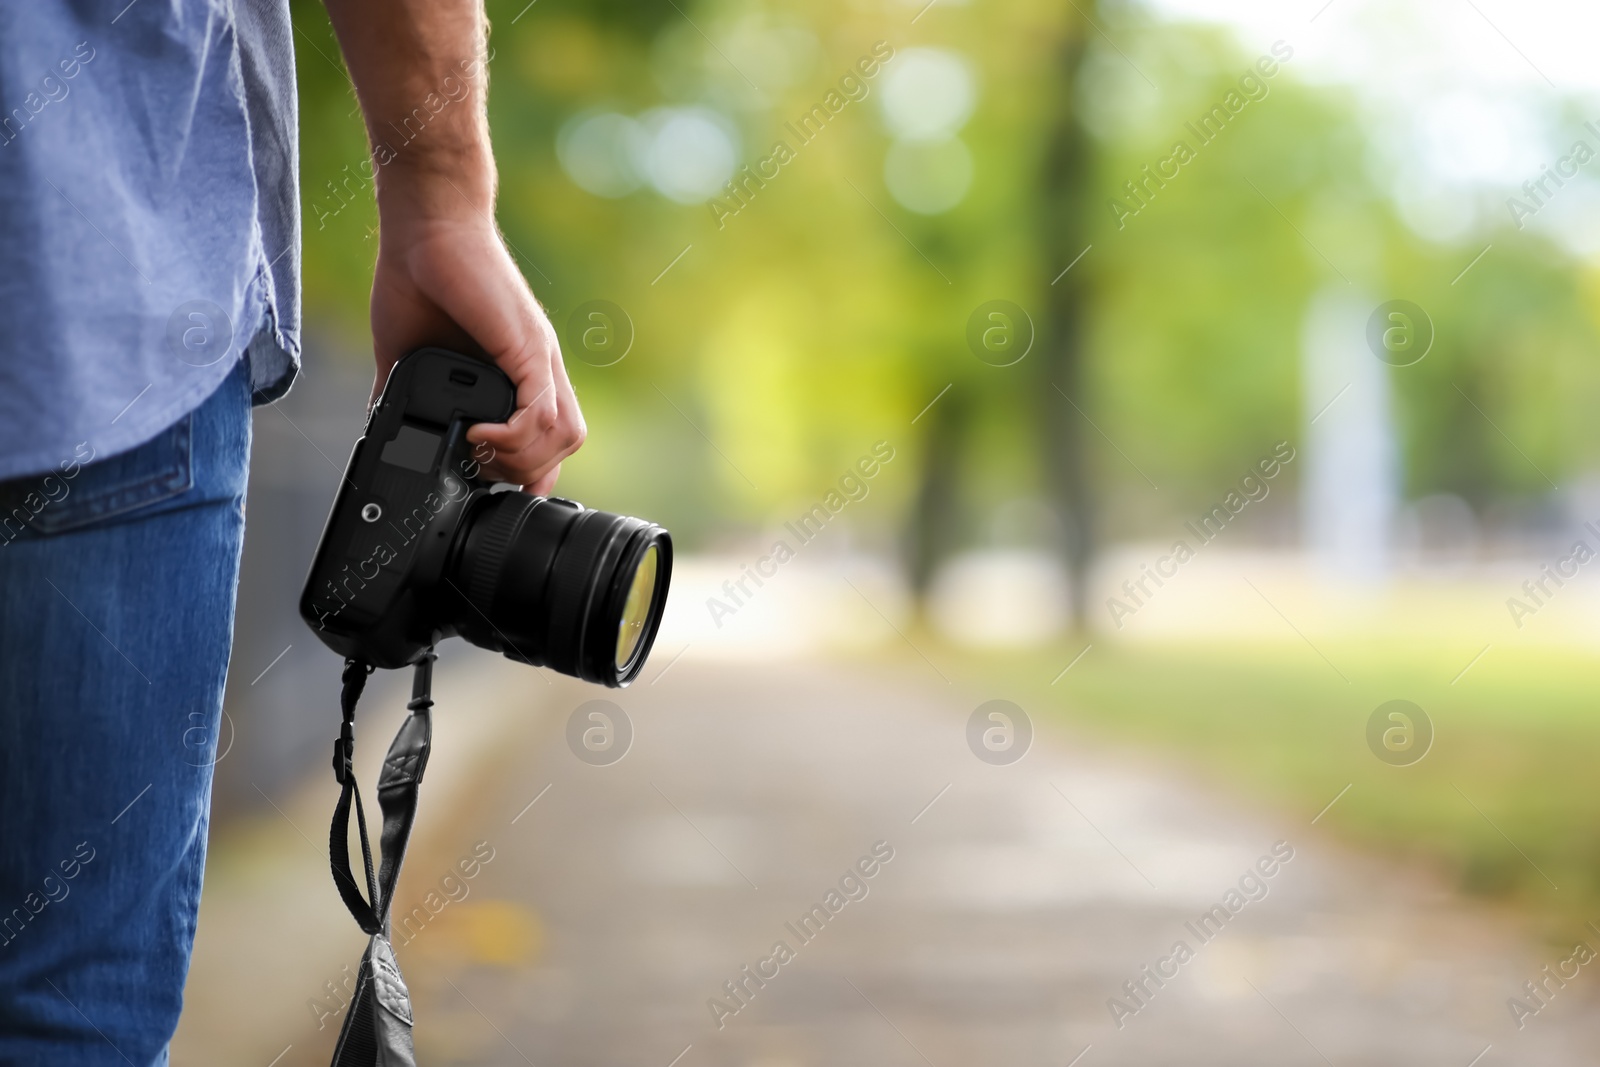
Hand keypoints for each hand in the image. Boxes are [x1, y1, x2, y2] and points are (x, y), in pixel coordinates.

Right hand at [368, 209, 583, 494]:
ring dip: (521, 459)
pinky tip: (479, 435)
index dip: (522, 468)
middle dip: (521, 471)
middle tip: (476, 465)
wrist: (423, 227)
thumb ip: (405, 392)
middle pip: (563, 446)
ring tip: (478, 451)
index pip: (548, 441)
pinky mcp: (529, 346)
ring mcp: (539, 357)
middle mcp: (540, 368)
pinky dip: (514, 436)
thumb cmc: (417, 279)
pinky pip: (542, 411)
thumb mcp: (409, 354)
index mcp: (520, 373)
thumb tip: (382, 426)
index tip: (479, 473)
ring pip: (564, 436)